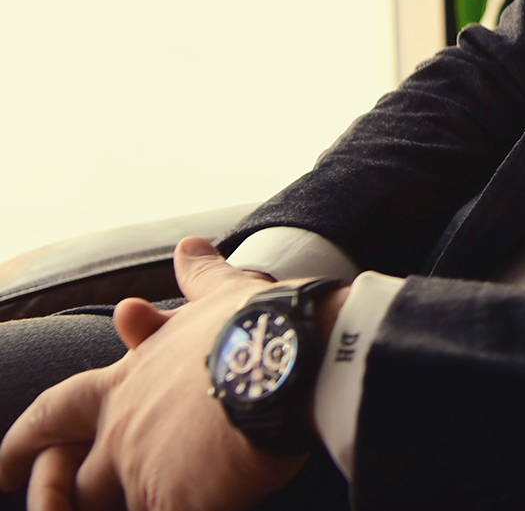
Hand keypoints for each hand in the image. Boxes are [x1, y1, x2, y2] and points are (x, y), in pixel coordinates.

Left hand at [0, 238, 340, 510]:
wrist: (288, 362)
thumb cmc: (255, 325)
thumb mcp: (222, 294)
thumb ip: (199, 277)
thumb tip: (188, 247)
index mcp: (126, 382)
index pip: (57, 411)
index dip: (27, 438)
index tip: (5, 465)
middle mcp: (122, 428)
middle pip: (65, 478)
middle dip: (54, 495)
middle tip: (43, 503)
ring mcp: (143, 469)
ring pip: (110, 506)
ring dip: (122, 506)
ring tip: (147, 501)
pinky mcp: (176, 500)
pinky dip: (180, 510)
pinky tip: (198, 505)